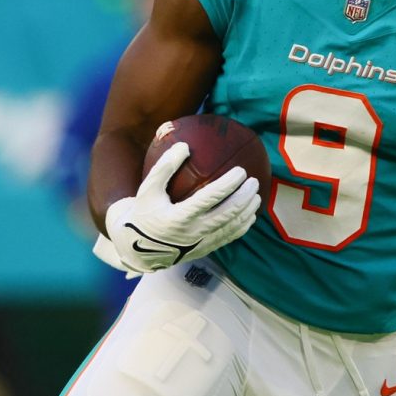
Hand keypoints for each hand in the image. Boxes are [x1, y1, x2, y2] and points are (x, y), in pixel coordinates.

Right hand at [94, 141, 260, 274]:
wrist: (138, 247)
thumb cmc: (145, 211)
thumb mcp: (147, 188)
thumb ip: (164, 167)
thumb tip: (184, 145)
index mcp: (179, 217)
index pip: (210, 198)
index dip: (228, 184)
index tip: (241, 171)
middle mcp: (193, 233)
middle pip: (228, 214)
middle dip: (245, 197)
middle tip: (254, 181)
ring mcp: (201, 243)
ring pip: (232, 228)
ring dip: (248, 211)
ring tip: (257, 195)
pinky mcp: (205, 250)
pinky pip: (229, 238)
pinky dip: (243, 226)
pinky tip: (250, 215)